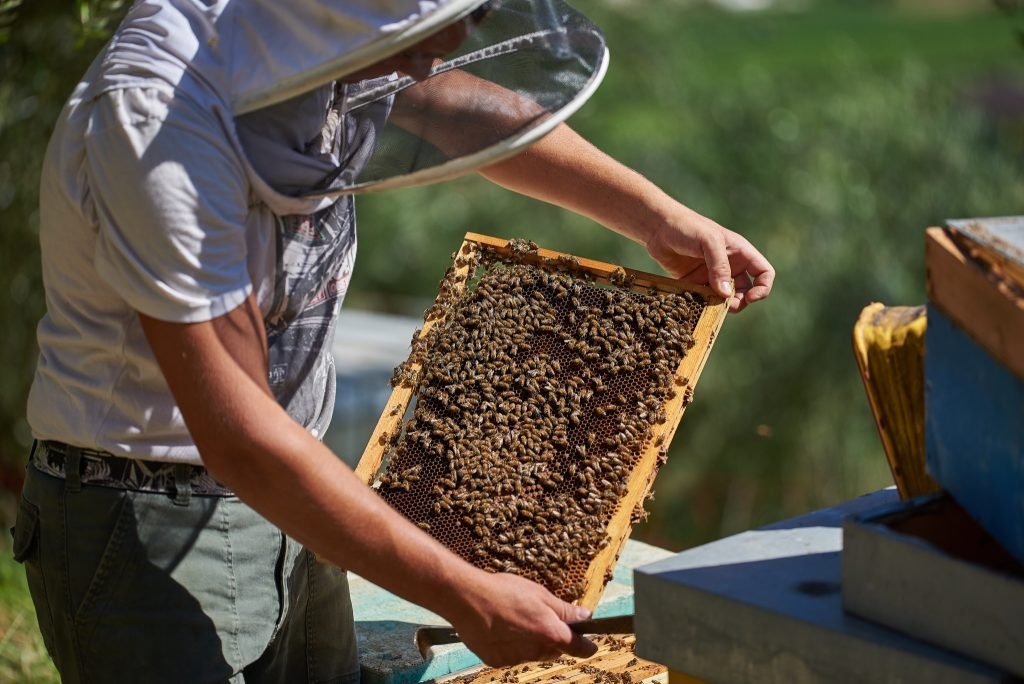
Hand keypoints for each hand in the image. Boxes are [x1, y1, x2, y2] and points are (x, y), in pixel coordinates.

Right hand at [450, 572, 597, 666]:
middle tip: (541, 617)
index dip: (586, 646)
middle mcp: (534, 651)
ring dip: (531, 641)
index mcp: (549, 632)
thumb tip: (585, 616)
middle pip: (553, 650)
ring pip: (532, 653)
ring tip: (515, 619)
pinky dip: (511, 645)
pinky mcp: (496, 660)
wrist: (466, 598)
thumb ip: (563, 609)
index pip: (577, 647)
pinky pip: (512, 656)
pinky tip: (501, 628)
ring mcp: (514, 658)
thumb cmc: (503, 591)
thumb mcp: (539, 593)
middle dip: (553, 638)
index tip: (590, 644)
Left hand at [644, 206, 773, 312]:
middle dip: (740, 302)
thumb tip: (726, 294)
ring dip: (721, 306)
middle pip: (746, 291)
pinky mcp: (695, 283)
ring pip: (725, 298)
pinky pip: (704, 299)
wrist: (657, 228)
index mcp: (740, 252)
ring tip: (709, 306)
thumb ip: (719, 266)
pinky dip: (703, 305)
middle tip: (727, 306)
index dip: (762, 288)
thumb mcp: (708, 241)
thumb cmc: (686, 227)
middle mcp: (729, 265)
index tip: (750, 298)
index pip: (764, 272)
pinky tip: (694, 305)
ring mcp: (712, 275)